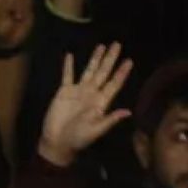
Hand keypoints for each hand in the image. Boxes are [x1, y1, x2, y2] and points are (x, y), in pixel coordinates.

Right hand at [38, 43, 133, 165]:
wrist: (57, 142)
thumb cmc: (78, 139)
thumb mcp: (95, 130)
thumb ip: (110, 120)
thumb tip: (128, 112)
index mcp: (101, 103)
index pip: (114, 84)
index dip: (121, 73)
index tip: (129, 61)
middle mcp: (92, 94)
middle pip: (103, 73)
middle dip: (110, 59)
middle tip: (117, 44)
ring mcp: (78, 92)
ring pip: (89, 71)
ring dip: (95, 59)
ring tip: (101, 46)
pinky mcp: (64, 92)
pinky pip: (67, 76)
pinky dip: (68, 66)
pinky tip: (69, 55)